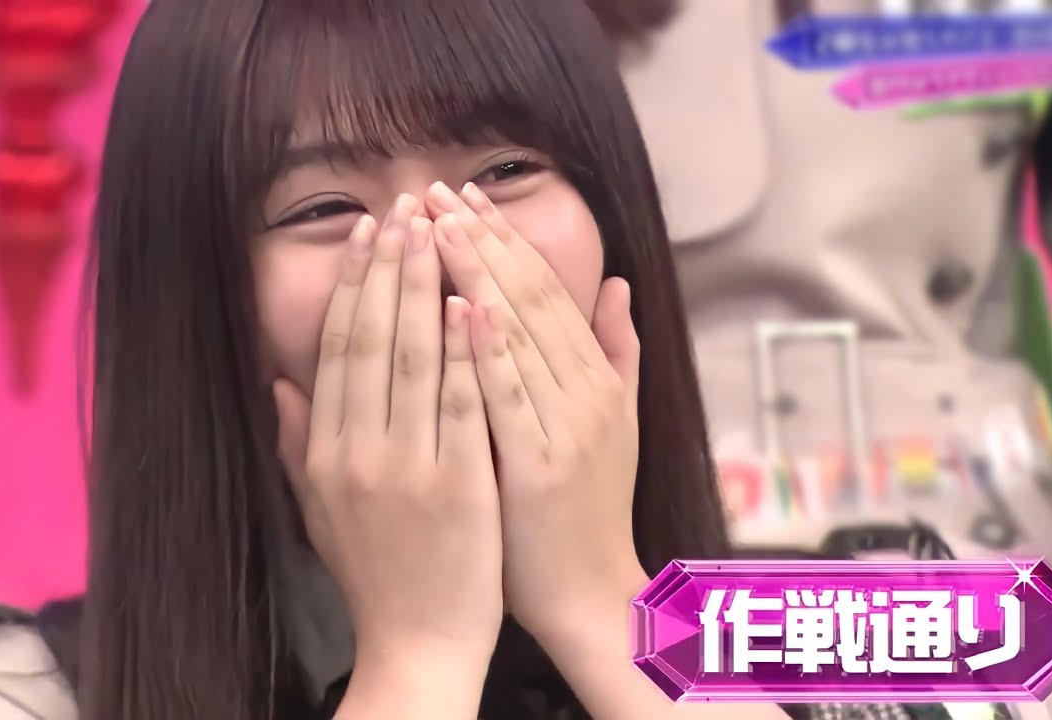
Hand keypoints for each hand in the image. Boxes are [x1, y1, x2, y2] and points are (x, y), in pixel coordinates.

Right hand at [273, 195, 503, 678]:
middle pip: (373, 340)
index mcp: (324, 453)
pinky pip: (459, 405)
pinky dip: (463, 351)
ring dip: (426, 288)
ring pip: (414, 360)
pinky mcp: (458, 487)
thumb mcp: (316, 510)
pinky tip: (471, 302)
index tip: (370, 232)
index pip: (339, 349)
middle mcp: (357, 453)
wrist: (418, 644)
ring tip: (438, 229)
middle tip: (405, 207)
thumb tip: (281, 382)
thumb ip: (296, 443)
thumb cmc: (373, 574)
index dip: (355, 285)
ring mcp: (408, 469)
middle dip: (390, 267)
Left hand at [423, 182, 649, 643]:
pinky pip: (509, 395)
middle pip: (529, 298)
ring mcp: (566, 427)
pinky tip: (460, 302)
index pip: (545, 290)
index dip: (505, 238)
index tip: (464, 196)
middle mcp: (586, 392)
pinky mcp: (541, 466)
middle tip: (434, 190)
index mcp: (596, 379)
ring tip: (434, 223)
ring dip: (474, 272)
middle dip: (479, 238)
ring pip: (518, 333)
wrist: (590, 593)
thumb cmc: (587, 509)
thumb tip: (616, 284)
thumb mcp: (615, 421)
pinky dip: (486, 347)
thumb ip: (617, 350)